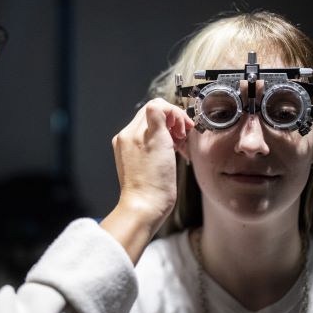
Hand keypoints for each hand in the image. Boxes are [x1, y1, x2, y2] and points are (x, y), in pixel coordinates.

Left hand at [101, 98, 193, 262]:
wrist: (146, 207)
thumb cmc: (154, 180)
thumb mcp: (158, 141)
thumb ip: (158, 118)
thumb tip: (159, 106)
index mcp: (131, 132)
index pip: (155, 107)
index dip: (174, 113)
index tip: (184, 126)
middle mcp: (128, 138)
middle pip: (154, 117)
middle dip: (174, 123)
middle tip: (184, 135)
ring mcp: (131, 150)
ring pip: (155, 130)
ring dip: (171, 133)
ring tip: (180, 146)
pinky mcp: (137, 160)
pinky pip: (152, 143)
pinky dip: (165, 144)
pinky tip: (173, 153)